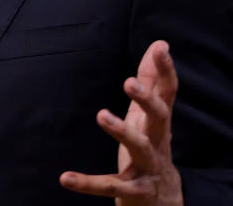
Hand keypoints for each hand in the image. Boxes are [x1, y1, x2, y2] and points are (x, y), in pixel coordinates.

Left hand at [59, 40, 182, 205]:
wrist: (163, 204)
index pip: (168, 93)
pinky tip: (65, 178)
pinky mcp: (132, 190)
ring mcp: (147, 168)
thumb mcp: (150, 116)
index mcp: (159, 123)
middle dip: (146, 100)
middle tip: (129, 82)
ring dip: (122, 131)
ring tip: (102, 115)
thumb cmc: (152, 149)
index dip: (166, 71)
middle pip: (160, 118)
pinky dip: (87, 183)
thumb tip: (159, 44)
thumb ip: (152, 82)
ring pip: (140, 148)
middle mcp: (158, 142)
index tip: (161, 49)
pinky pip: (109, 186)